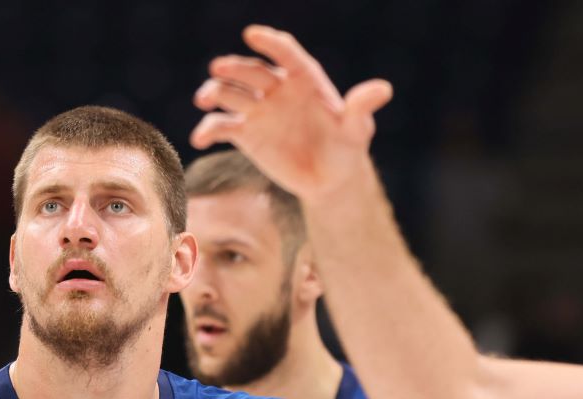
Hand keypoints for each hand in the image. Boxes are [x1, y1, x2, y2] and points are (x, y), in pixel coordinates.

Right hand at [191, 25, 392, 201]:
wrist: (328, 179)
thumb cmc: (346, 148)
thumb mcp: (356, 129)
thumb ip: (361, 108)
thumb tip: (382, 89)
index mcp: (304, 79)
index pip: (285, 53)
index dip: (269, 42)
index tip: (252, 35)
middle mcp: (276, 89)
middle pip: (252, 71)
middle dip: (234, 68)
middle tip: (218, 69)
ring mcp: (258, 110)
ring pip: (231, 94)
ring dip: (215, 93)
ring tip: (206, 99)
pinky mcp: (245, 134)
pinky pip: (221, 127)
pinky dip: (208, 130)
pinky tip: (200, 140)